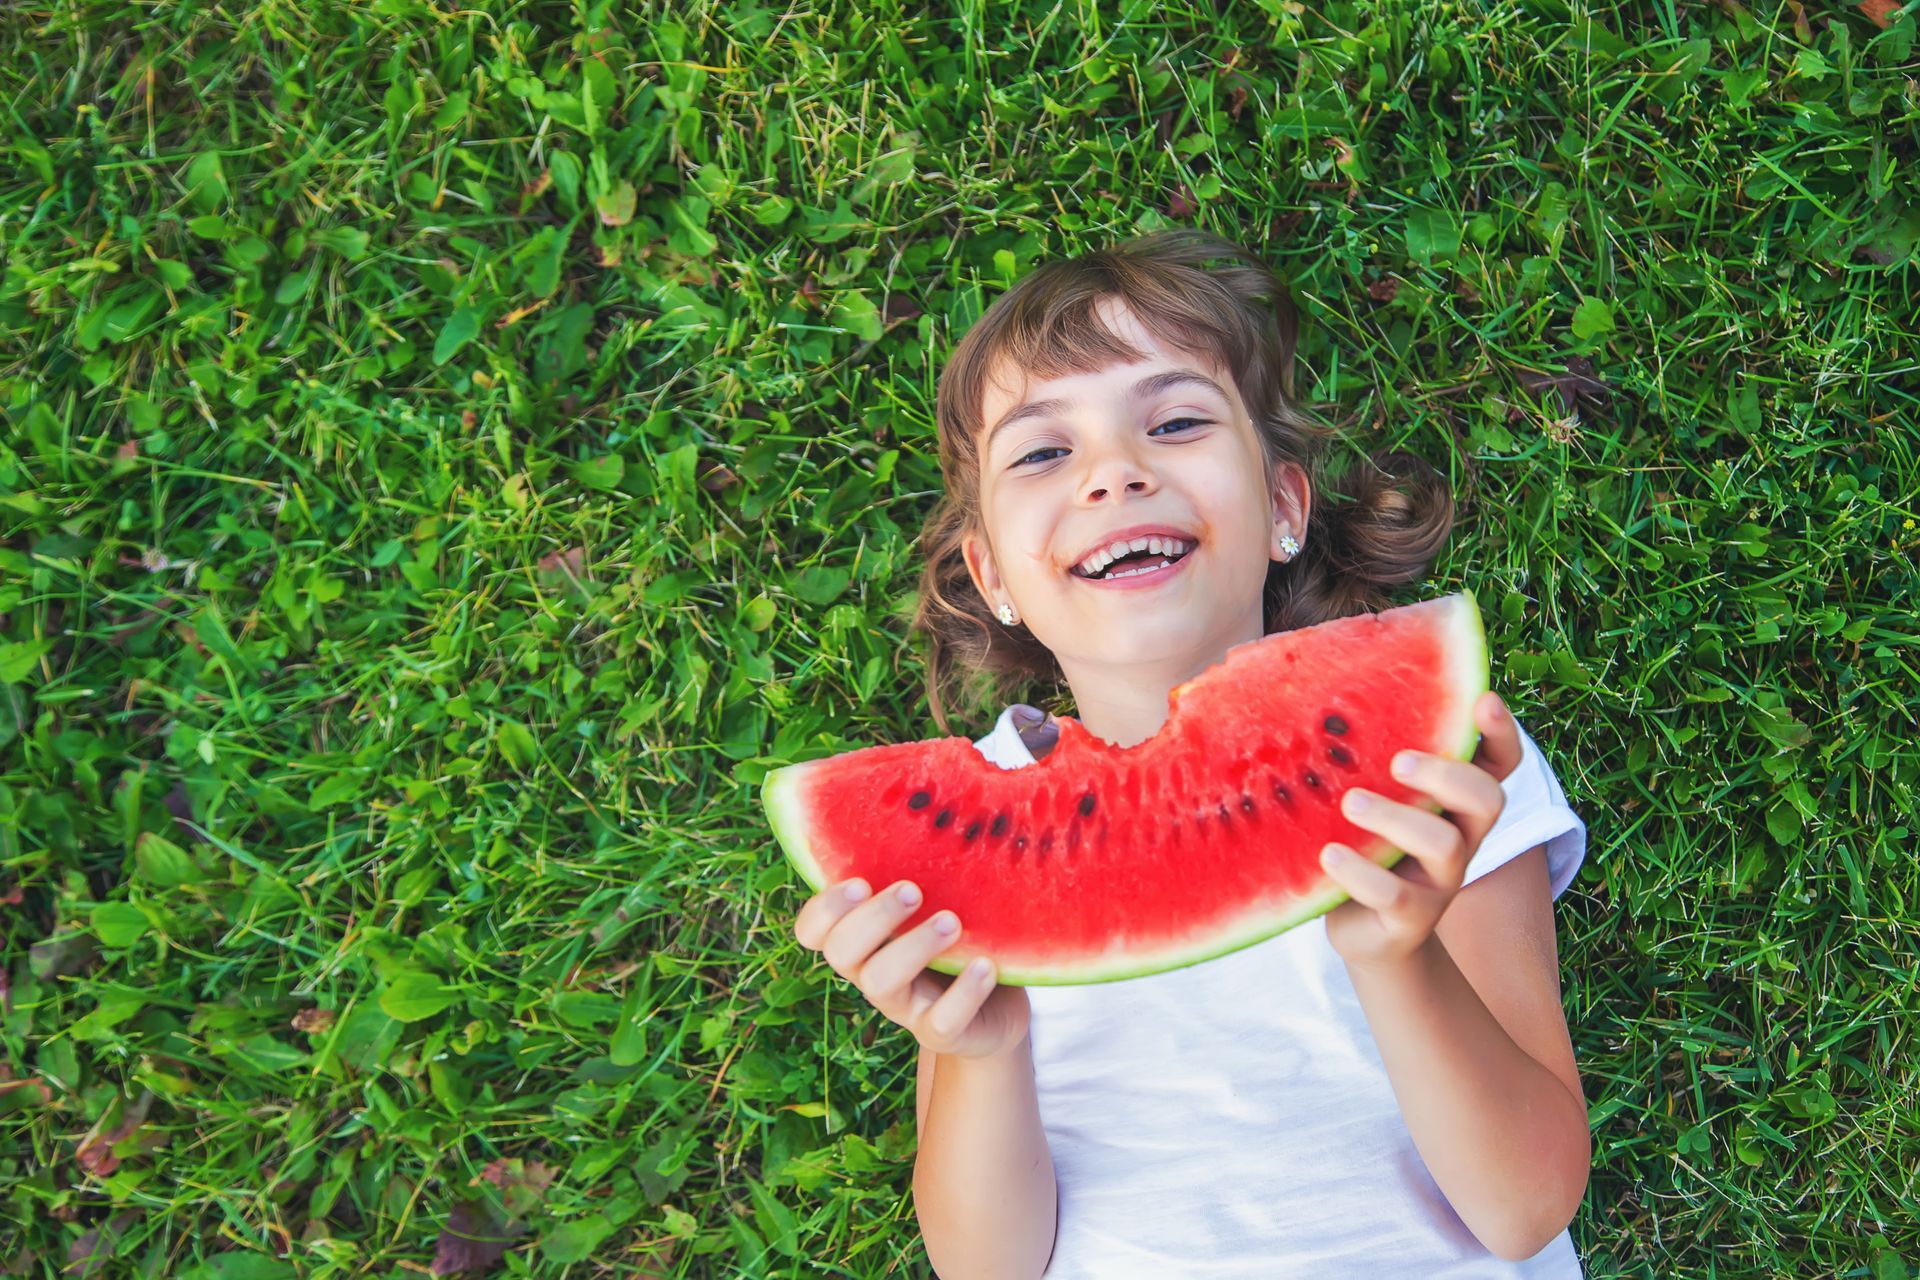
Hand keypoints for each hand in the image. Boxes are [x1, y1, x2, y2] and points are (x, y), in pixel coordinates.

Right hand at [793, 877, 1030, 1059]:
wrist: (999, 1009)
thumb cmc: (959, 940)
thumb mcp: (939, 900)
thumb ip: (919, 866)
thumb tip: (917, 790)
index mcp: (864, 938)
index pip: (812, 930)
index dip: (823, 909)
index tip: (860, 882)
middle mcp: (873, 971)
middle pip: (841, 951)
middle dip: (872, 918)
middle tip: (912, 890)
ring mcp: (905, 1006)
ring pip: (881, 983)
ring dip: (914, 947)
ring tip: (952, 922)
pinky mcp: (943, 1032)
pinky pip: (941, 1022)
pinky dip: (964, 991)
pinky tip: (987, 963)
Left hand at [1318, 692, 1521, 972]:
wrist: (1367, 935)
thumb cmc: (1368, 846)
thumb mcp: (1378, 800)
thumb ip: (1376, 760)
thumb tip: (1339, 690)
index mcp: (1456, 804)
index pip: (1501, 764)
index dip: (1502, 732)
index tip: (1483, 699)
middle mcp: (1460, 839)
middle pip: (1488, 799)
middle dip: (1448, 774)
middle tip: (1399, 761)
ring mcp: (1438, 882)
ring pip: (1443, 845)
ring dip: (1396, 818)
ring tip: (1351, 801)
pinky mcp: (1408, 920)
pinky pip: (1395, 895)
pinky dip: (1360, 873)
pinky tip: (1328, 855)